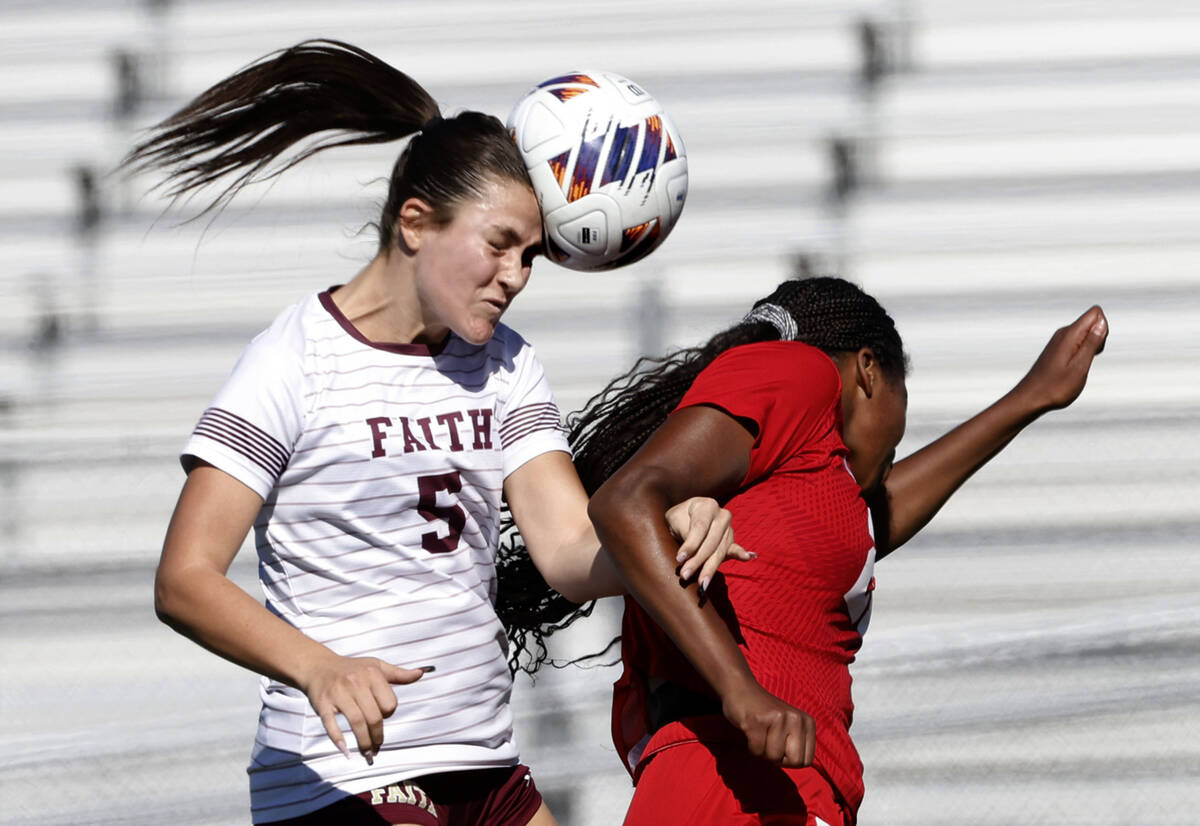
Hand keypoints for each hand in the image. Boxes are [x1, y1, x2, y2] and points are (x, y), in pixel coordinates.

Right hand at [299, 652, 429, 761]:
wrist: (319, 666)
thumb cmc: (352, 669)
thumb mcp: (376, 666)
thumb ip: (399, 674)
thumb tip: (421, 673)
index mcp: (372, 674)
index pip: (389, 704)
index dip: (388, 714)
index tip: (383, 717)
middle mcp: (355, 683)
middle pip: (374, 717)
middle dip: (377, 736)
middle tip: (377, 747)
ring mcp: (338, 694)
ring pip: (356, 722)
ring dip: (364, 742)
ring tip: (367, 753)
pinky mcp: (323, 704)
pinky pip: (331, 724)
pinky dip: (339, 739)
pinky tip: (347, 751)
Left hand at [665, 497, 753, 589]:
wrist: (688, 515)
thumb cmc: (680, 517)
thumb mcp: (675, 519)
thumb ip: (683, 531)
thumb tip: (688, 553)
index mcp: (707, 506)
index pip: (700, 527)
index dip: (690, 544)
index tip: (680, 559)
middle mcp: (722, 515)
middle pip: (711, 542)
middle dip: (698, 560)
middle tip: (685, 575)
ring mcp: (729, 528)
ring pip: (720, 551)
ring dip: (710, 568)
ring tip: (702, 583)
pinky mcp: (731, 541)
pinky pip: (734, 549)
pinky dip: (739, 554)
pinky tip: (746, 557)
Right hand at [722, 680, 815, 766]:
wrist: (740, 688)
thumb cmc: (765, 715)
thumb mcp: (789, 726)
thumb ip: (798, 744)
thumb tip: (800, 765)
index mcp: (807, 722)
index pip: (807, 761)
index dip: (790, 760)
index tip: (780, 746)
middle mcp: (796, 718)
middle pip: (794, 761)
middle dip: (779, 759)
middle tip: (769, 742)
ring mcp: (777, 718)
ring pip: (774, 757)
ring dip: (762, 751)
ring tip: (759, 733)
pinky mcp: (758, 721)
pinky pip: (757, 750)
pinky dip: (751, 747)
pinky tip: (750, 731)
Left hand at [1012, 305, 1107, 412]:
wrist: (1031, 398)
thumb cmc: (1055, 387)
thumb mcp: (1079, 367)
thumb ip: (1092, 343)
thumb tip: (1102, 322)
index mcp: (1069, 334)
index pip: (1095, 313)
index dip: (1103, 330)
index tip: (1094, 350)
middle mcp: (1063, 333)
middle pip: (1093, 322)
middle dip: (1098, 340)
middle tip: (1085, 361)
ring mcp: (1059, 341)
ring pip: (1087, 333)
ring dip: (1090, 349)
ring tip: (1077, 367)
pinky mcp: (1058, 349)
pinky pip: (1078, 342)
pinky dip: (1082, 354)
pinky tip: (1073, 368)